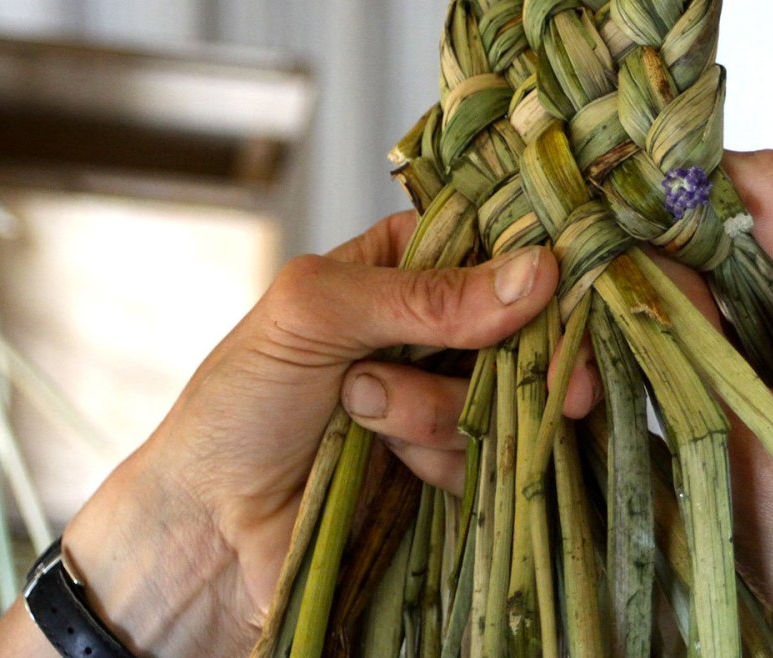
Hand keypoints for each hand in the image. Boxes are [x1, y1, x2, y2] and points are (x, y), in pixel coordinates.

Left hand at [0, 211, 558, 657]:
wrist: (211, 530)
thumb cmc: (240, 402)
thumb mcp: (315, 315)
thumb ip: (424, 295)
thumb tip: (536, 276)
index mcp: (401, 265)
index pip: (492, 242)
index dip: (531, 264)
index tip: (557, 286)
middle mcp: (433, 328)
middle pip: (522, 322)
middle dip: (519, 351)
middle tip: (560, 379)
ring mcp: (445, 397)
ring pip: (506, 392)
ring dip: (442, 409)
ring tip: (364, 413)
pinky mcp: (451, 464)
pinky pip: (493, 456)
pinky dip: (447, 460)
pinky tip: (392, 465)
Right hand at [600, 150, 772, 655]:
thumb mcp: (737, 437)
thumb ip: (684, 327)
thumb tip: (622, 245)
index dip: (684, 186)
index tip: (610, 207)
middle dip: (688, 235)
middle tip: (614, 268)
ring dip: (711, 267)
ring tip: (652, 307)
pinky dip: (741, 294)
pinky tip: (702, 330)